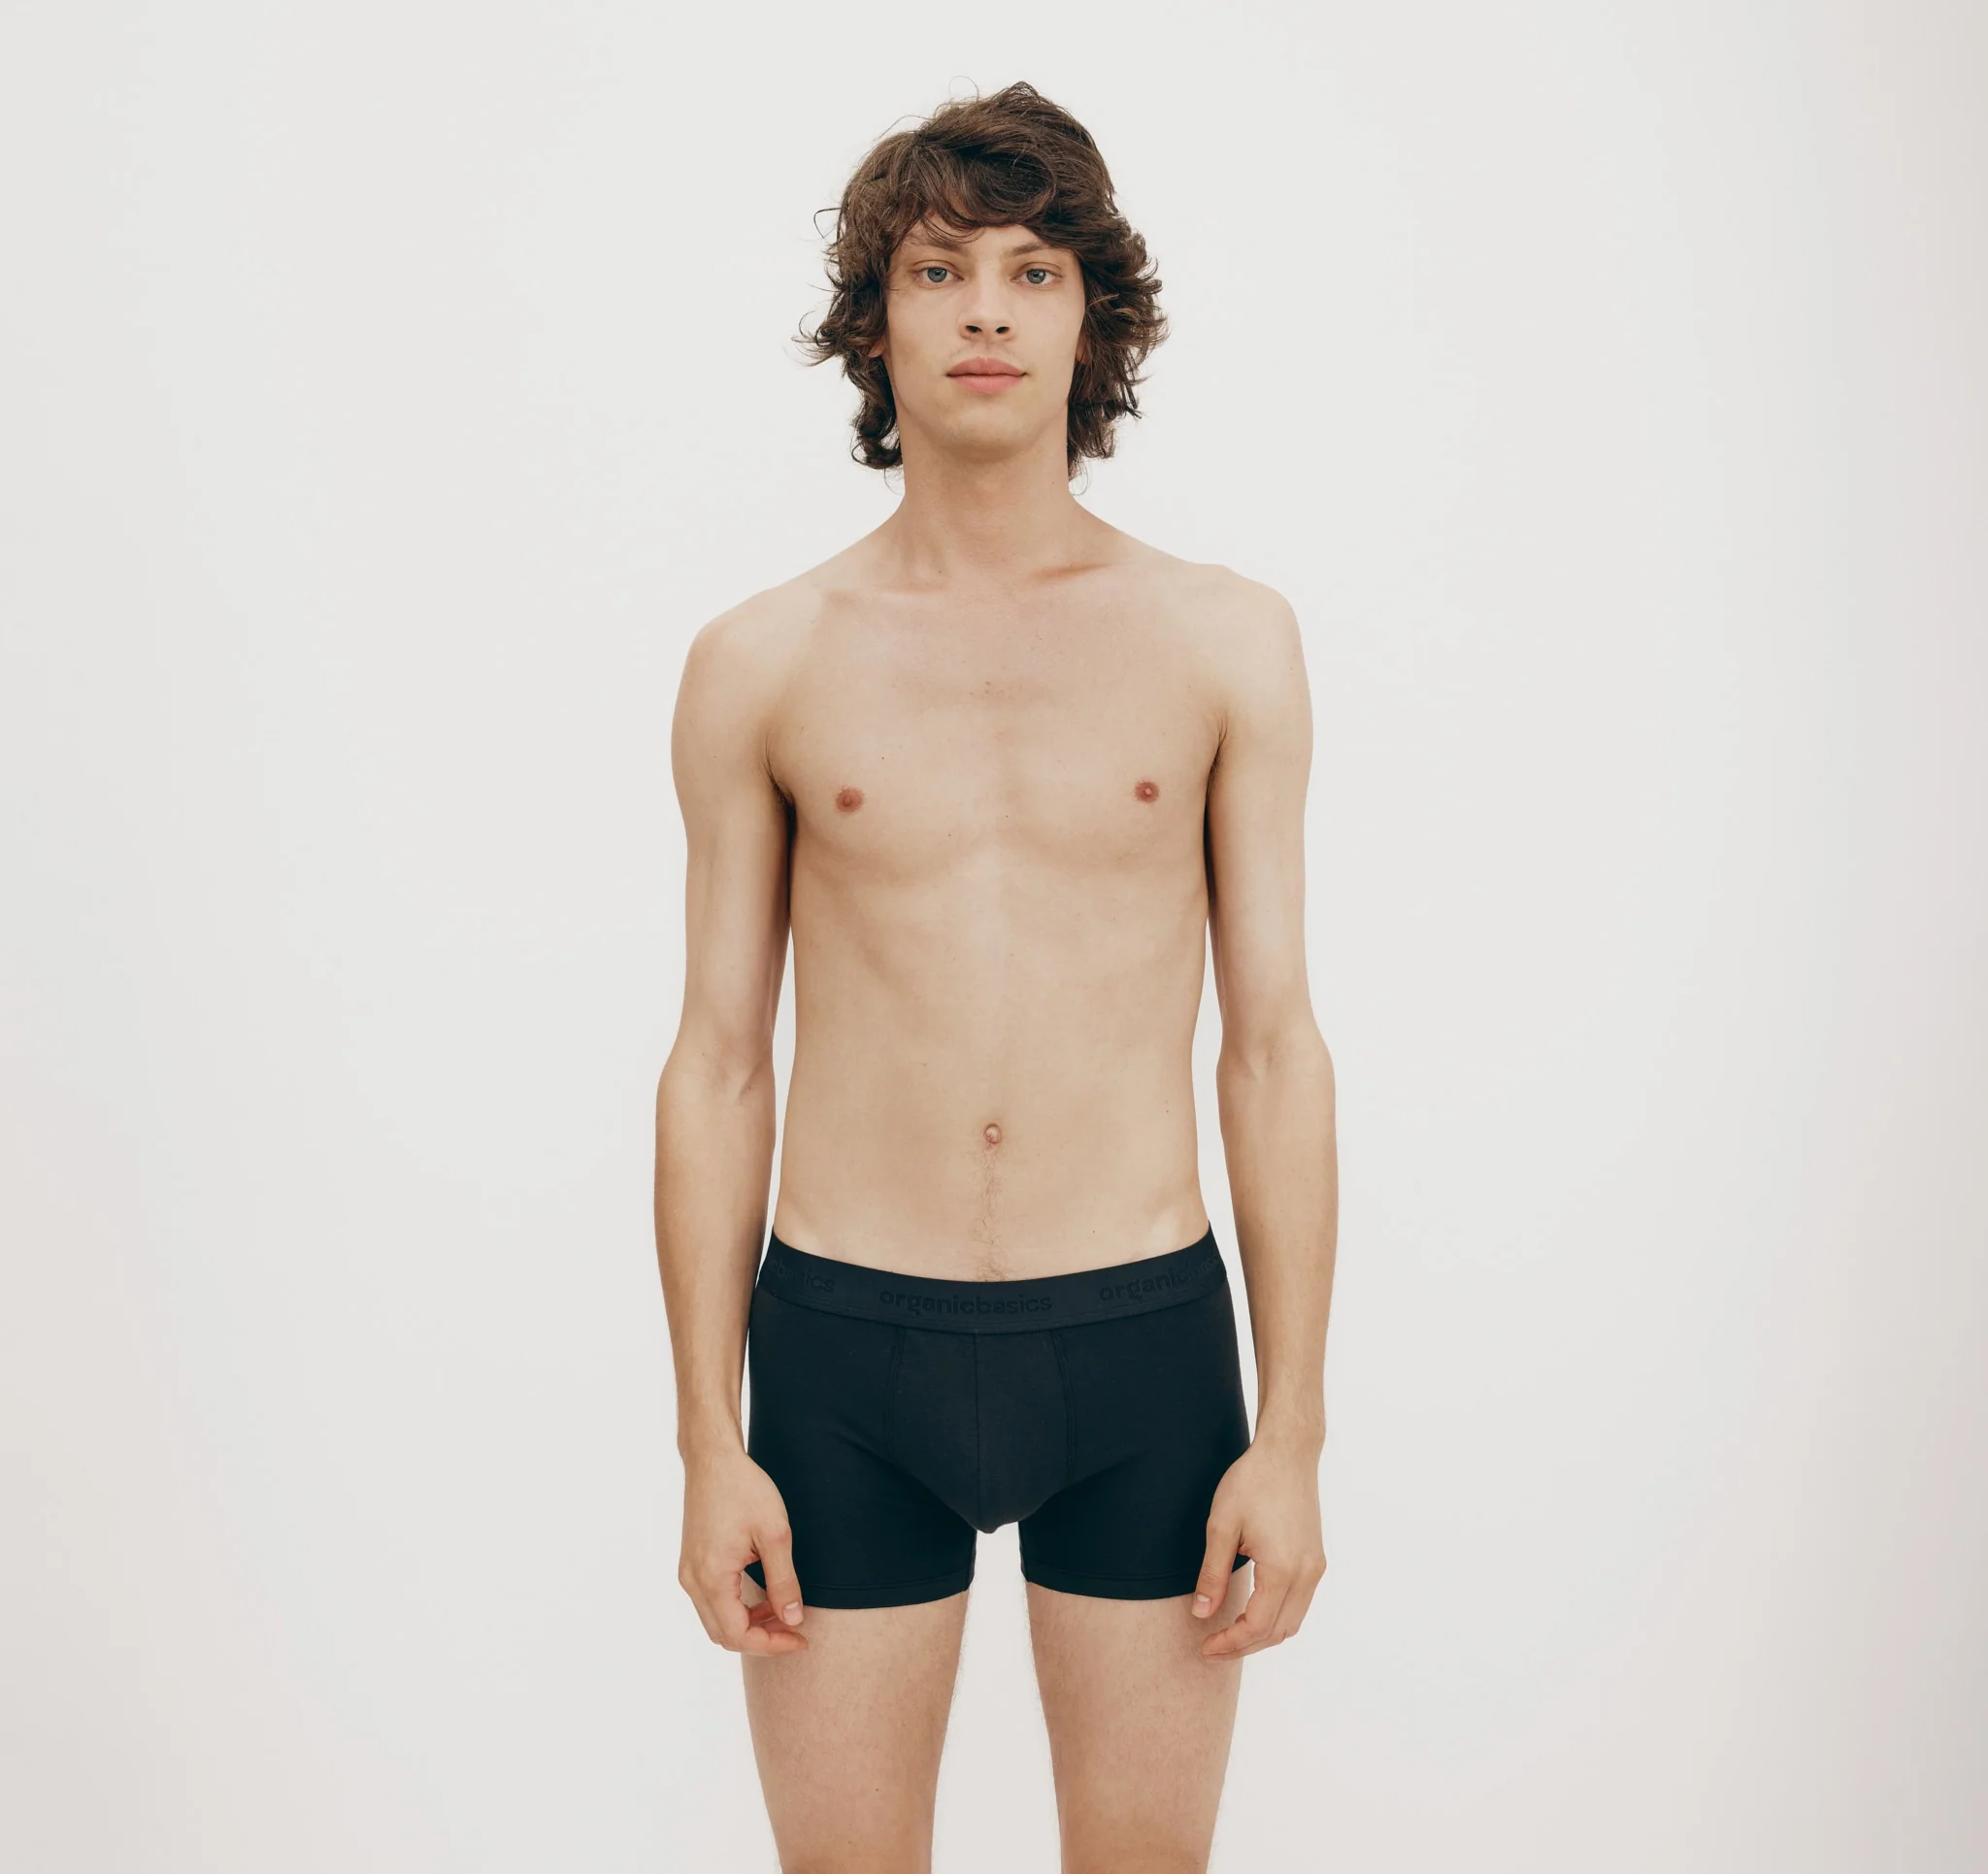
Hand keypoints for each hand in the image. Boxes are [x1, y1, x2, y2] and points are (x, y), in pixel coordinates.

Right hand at [677, 1446, 808, 1654]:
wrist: (713, 1459)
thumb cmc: (744, 1489)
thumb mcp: (775, 1535)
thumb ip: (784, 1581)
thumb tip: (793, 1619)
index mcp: (712, 1577)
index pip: (738, 1635)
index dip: (771, 1645)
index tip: (800, 1638)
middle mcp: (693, 1581)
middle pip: (724, 1635)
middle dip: (761, 1638)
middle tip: (795, 1628)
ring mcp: (688, 1572)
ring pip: (716, 1621)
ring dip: (749, 1625)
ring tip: (783, 1610)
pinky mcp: (691, 1563)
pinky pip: (711, 1602)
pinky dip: (736, 1609)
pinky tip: (762, 1595)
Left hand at [1191, 1430, 1326, 1661]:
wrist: (1287, 1453)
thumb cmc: (1252, 1482)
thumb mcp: (1221, 1526)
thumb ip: (1212, 1573)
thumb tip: (1202, 1613)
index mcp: (1282, 1569)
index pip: (1257, 1626)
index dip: (1230, 1643)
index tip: (1205, 1647)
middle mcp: (1306, 1574)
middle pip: (1278, 1632)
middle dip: (1244, 1645)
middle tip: (1213, 1648)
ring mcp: (1315, 1567)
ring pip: (1292, 1621)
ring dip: (1262, 1635)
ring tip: (1230, 1635)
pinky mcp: (1315, 1559)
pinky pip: (1299, 1603)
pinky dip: (1277, 1617)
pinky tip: (1253, 1612)